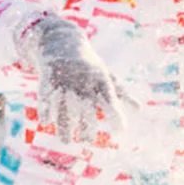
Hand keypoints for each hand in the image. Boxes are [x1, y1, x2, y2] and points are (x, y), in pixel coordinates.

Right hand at [23, 15, 126, 142]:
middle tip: (87, 141)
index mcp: (100, 81)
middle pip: (86, 108)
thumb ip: (122, 94)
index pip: (110, 101)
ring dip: (64, 125)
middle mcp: (83, 82)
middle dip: (87, 126)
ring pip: (64, 106)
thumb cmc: (90, 66)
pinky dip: (45, 110)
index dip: (116, 116)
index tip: (120, 132)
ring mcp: (64, 81)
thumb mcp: (107, 77)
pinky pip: (45, 97)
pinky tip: (45, 123)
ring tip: (65, 141)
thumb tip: (139, 109)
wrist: (63, 43)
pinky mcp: (47, 80)